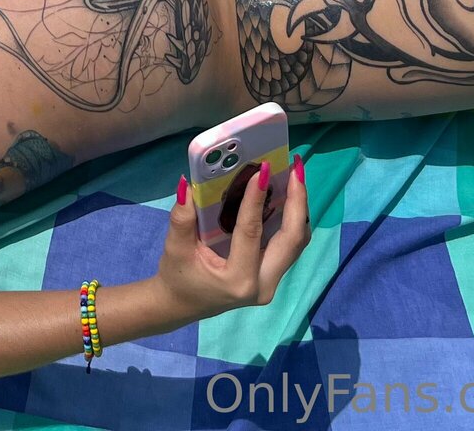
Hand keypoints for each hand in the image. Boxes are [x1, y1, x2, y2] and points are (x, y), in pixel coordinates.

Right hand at [153, 161, 310, 321]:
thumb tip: (188, 184)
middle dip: (298, 201)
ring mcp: (272, 282)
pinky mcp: (273, 276)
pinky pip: (291, 246)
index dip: (256, 199)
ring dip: (299, 208)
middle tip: (295, 168)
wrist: (181, 305)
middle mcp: (263, 284)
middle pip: (293, 239)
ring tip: (296, 176)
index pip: (252, 232)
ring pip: (298, 242)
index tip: (263, 170)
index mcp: (238, 279)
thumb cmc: (177, 278)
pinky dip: (293, 219)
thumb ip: (181, 218)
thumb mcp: (175, 248)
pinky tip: (288, 195)